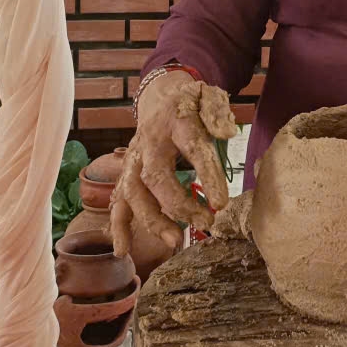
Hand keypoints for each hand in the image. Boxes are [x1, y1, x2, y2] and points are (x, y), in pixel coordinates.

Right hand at [110, 70, 237, 256]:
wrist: (159, 99)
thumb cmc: (190, 104)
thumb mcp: (208, 96)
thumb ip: (217, 112)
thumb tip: (228, 133)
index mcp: (175, 122)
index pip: (192, 147)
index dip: (207, 174)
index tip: (221, 202)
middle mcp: (149, 142)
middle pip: (155, 176)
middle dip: (178, 204)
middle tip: (205, 222)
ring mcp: (133, 160)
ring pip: (134, 193)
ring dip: (151, 219)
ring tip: (174, 241)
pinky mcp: (127, 174)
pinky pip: (118, 201)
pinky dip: (118, 226)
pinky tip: (123, 250)